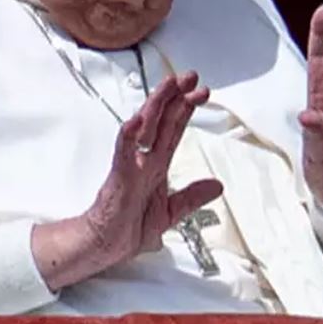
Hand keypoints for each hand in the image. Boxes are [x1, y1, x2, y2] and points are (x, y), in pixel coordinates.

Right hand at [32, 71, 223, 290]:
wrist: (106, 247)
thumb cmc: (128, 227)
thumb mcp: (170, 212)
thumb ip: (191, 196)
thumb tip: (216, 186)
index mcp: (157, 166)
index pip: (174, 130)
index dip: (187, 109)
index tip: (201, 91)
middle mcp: (145, 160)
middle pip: (162, 121)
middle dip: (176, 97)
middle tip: (190, 76)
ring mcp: (132, 166)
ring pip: (145, 129)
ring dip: (157, 106)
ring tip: (168, 85)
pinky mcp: (119, 179)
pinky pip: (123, 154)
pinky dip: (128, 137)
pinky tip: (135, 121)